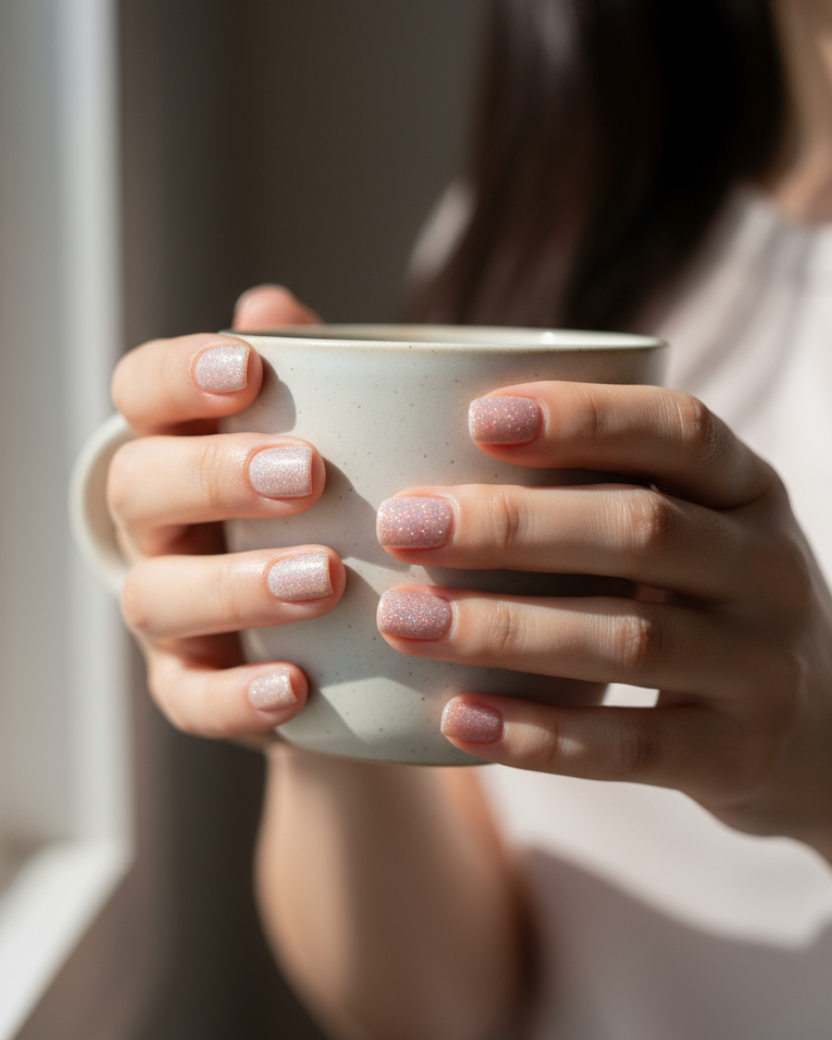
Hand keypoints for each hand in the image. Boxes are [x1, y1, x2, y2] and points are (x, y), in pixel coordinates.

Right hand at [108, 286, 345, 739]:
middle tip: (305, 473)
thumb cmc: (330, 508)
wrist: (335, 633)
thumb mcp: (330, 436)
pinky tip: (296, 687)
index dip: (180, 377)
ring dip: (236, 585)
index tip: (249, 369)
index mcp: (179, 450)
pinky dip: (236, 696)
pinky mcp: (190, 689)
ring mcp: (168, 615)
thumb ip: (310, 375)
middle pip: (140, 489)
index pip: (141, 395)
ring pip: (159, 596)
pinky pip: (191, 700)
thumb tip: (273, 303)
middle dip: (215, 476)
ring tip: (325, 578)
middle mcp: (155, 529)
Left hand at [376, 381, 831, 857]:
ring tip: (402, 620)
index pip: (678, 430)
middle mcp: (769, 569)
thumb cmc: (715, 605)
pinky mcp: (738, 755)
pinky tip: (457, 719)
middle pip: (641, 530)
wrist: (826, 732)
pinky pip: (631, 746)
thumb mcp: (699, 531)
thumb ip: (608, 491)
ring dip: (505, 628)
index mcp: (749, 490)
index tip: (476, 418)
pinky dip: (539, 734)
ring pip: (629, 640)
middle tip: (404, 526)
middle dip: (513, 526)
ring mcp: (763, 667)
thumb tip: (439, 441)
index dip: (582, 417)